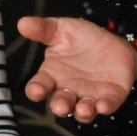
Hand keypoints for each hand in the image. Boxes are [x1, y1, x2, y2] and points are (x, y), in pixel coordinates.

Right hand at [17, 16, 136, 121]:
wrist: (113, 40)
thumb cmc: (82, 38)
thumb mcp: (62, 29)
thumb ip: (43, 28)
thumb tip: (23, 23)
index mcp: (52, 76)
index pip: (39, 86)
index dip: (36, 91)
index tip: (37, 91)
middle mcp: (68, 90)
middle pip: (60, 103)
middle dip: (60, 106)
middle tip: (61, 106)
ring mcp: (89, 95)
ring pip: (82, 111)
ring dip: (82, 112)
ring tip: (83, 109)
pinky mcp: (110, 97)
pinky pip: (107, 105)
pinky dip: (105, 107)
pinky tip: (103, 105)